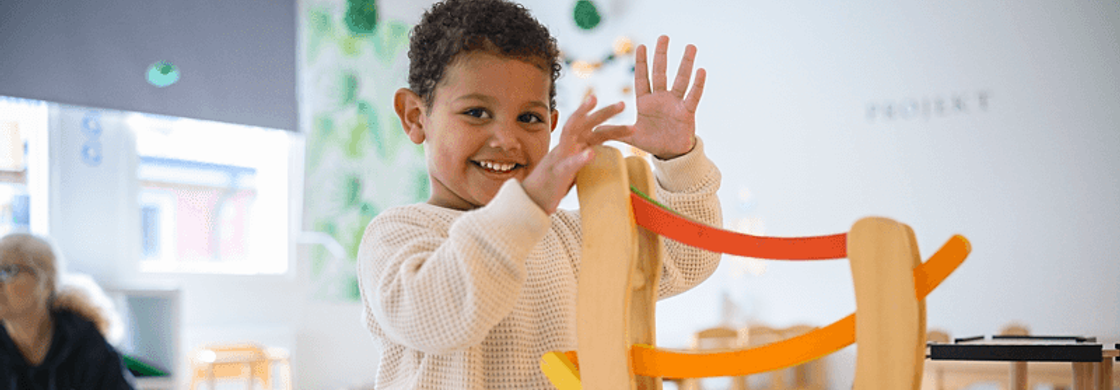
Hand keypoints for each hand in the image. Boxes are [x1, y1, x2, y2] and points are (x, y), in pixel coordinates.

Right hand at [522, 96, 632, 213]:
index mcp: (574, 145)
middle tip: (622, 104)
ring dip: (583, 115)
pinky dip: (579, 158)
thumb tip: (601, 153)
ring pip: (570, 130)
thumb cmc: (555, 184)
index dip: (609, 121)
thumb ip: (586, 157)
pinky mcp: (556, 173)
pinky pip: (568, 164)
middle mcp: (567, 146)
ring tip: (595, 103)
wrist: (532, 200)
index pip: (595, 130)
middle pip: (585, 123)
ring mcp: (560, 156)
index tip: (625, 111)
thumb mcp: (575, 167)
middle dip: (603, 112)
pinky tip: (590, 153)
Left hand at [604, 35, 706, 159]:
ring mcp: (675, 103)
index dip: (642, 63)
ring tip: (690, 46)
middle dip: (661, 55)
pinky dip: (698, 84)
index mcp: (645, 102)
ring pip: (680, 80)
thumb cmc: (652, 142)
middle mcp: (661, 98)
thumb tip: (593, 130)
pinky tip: (701, 70)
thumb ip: (613, 131)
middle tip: (664, 37)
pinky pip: (693, 96)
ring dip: (685, 63)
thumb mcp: (630, 137)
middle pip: (660, 72)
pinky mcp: (687, 112)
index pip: (642, 78)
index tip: (642, 46)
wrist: (671, 154)